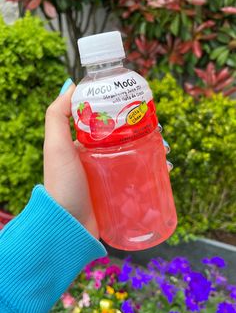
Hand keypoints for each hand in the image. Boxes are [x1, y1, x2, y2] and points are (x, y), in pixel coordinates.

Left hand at [43, 79, 171, 239]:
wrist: (67, 227)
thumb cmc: (61, 185)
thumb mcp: (55, 146)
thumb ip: (57, 115)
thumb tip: (72, 84)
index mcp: (84, 145)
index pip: (107, 121)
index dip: (124, 112)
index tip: (140, 105)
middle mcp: (98, 158)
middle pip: (127, 137)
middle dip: (145, 130)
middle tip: (158, 128)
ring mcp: (110, 176)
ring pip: (137, 156)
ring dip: (154, 149)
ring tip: (165, 148)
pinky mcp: (121, 193)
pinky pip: (140, 177)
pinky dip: (154, 170)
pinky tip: (165, 167)